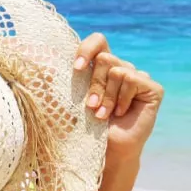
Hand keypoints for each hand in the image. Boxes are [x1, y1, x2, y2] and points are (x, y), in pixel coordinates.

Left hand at [74, 33, 163, 166]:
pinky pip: (132, 79)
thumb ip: (64, 74)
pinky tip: (121, 113)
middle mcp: (121, 68)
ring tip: (103, 114)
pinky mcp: (153, 89)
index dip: (87, 49)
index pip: (98, 40)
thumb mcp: (71, 95)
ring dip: (107, 96)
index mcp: (102, 66)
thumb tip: (37, 55)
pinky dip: (121, 98)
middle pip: (104, 58)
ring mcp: (138, 77)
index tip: (77, 68)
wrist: (105, 150)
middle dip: (95, 84)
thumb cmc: (84, 124)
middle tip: (91, 106)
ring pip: (116, 70)